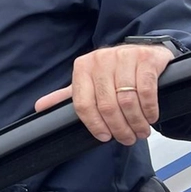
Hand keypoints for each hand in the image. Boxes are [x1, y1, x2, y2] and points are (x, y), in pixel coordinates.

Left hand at [34, 44, 175, 145]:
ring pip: (127, 100)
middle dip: (119, 128)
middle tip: (128, 138)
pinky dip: (149, 109)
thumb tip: (39, 107)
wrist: (145, 52)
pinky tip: (151, 117)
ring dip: (136, 122)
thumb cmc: (115, 73)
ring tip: (141, 131)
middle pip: (106, 105)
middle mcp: (100, 59)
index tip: (104, 137)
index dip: (93, 125)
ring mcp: (123, 56)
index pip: (83, 103)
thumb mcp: (89, 83)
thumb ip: (68, 96)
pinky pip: (145, 90)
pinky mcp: (145, 58)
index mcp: (83, 67)